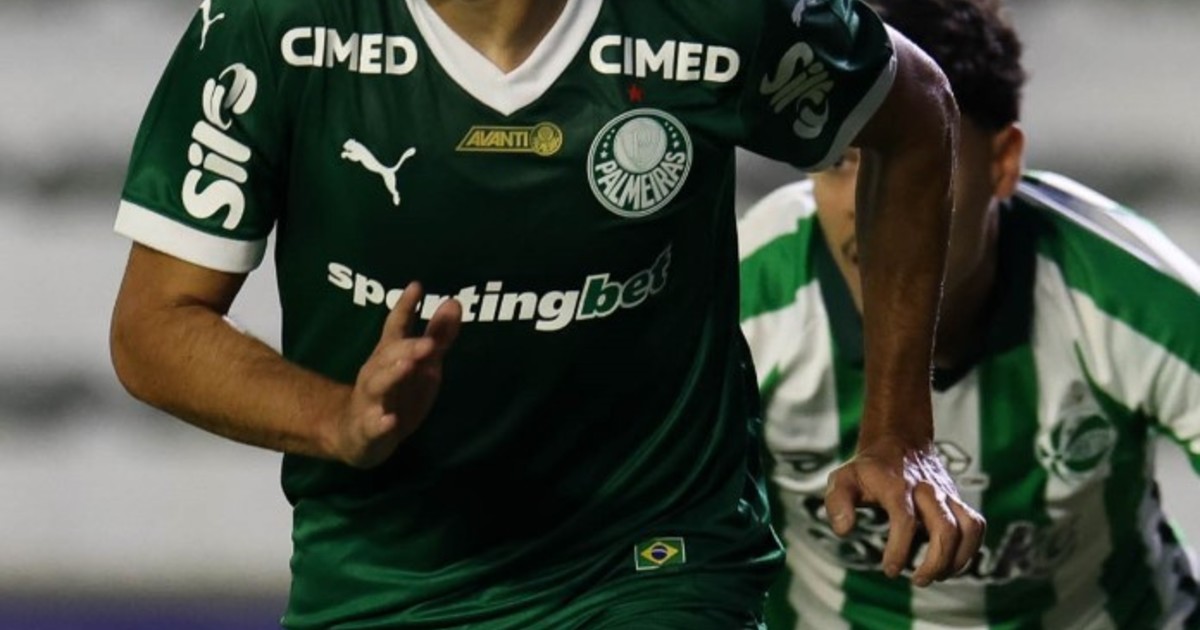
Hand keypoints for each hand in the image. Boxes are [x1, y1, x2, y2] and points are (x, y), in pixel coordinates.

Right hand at [332, 282, 461, 467]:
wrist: (356, 433)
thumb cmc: (396, 391)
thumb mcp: (421, 364)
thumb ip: (438, 336)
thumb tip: (454, 302)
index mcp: (390, 355)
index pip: (395, 326)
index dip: (405, 307)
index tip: (417, 286)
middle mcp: (376, 372)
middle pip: (389, 355)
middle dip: (408, 347)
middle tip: (429, 343)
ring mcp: (370, 400)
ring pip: (377, 384)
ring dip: (392, 375)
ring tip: (408, 366)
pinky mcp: (366, 429)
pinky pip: (371, 426)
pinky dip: (380, 423)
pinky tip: (390, 420)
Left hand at [824, 438, 984, 585]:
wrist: (899, 441)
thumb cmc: (868, 469)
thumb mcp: (843, 479)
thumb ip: (837, 503)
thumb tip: (844, 531)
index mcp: (897, 486)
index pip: (905, 520)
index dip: (899, 550)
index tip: (891, 570)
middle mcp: (927, 490)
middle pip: (945, 529)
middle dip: (936, 562)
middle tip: (918, 580)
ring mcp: (946, 494)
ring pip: (968, 528)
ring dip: (958, 559)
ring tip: (938, 576)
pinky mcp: (957, 500)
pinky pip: (976, 525)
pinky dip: (970, 549)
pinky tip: (950, 564)